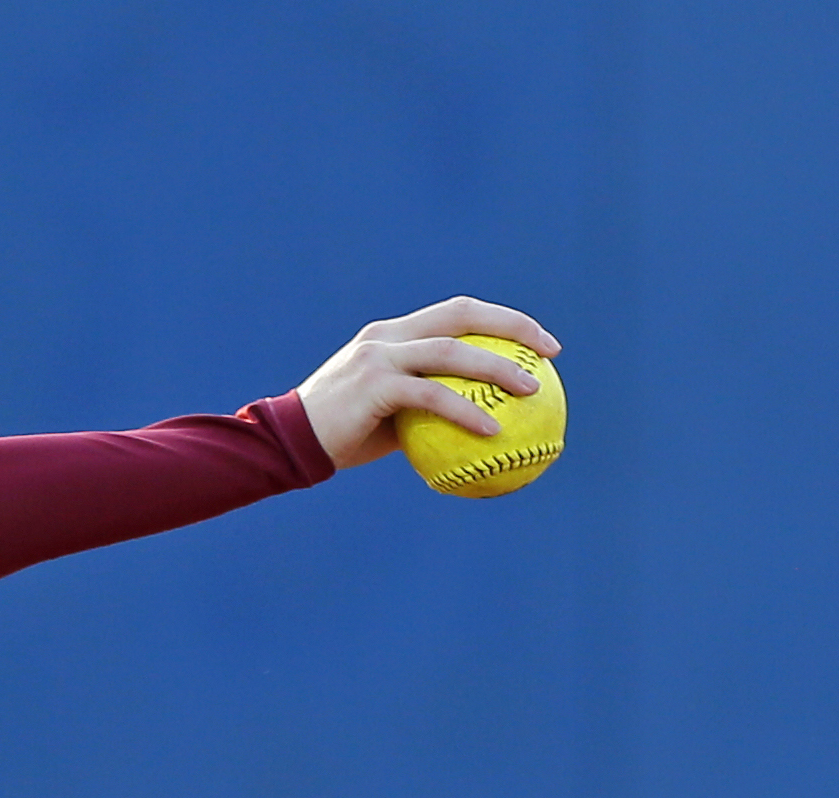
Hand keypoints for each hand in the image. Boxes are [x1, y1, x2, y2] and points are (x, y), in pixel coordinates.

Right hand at [294, 297, 561, 469]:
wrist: (289, 442)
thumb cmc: (341, 436)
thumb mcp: (386, 416)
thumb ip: (425, 409)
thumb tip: (479, 427)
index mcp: (392, 334)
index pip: (456, 313)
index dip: (502, 320)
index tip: (539, 344)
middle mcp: (387, 336)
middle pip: (461, 314)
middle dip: (512, 326)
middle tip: (549, 353)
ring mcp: (379, 357)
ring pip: (452, 352)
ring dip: (498, 367)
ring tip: (532, 391)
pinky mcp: (374, 385)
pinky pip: (432, 396)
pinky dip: (466, 411)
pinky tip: (492, 430)